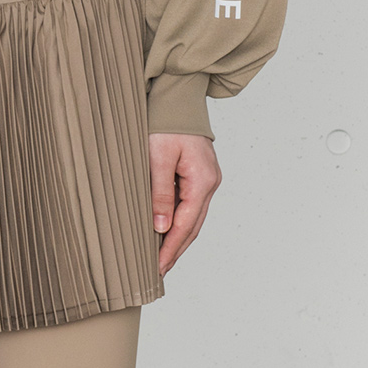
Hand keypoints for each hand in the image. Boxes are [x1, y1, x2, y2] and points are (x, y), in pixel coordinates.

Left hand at [148, 133, 221, 275]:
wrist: (179, 95)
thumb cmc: (167, 122)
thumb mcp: (158, 157)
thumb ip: (160, 192)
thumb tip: (161, 227)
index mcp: (202, 180)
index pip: (185, 225)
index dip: (170, 248)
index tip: (158, 268)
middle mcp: (210, 183)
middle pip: (192, 226)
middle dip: (175, 250)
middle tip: (158, 271)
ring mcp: (207, 179)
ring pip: (192, 218)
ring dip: (178, 238)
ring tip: (161, 258)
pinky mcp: (200, 174)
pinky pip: (190, 205)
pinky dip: (179, 221)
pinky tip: (166, 230)